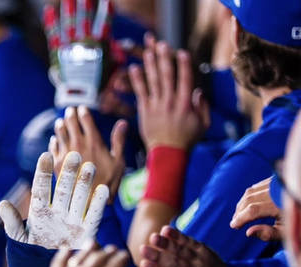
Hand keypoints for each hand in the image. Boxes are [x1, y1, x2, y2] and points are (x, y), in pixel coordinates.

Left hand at [0, 151, 108, 248]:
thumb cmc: (30, 250)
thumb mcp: (19, 237)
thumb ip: (12, 221)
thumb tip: (3, 204)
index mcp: (40, 211)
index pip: (41, 189)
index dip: (43, 173)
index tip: (45, 156)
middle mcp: (58, 212)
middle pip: (63, 189)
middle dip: (68, 173)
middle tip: (74, 155)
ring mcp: (73, 220)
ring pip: (79, 198)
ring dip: (84, 183)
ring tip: (89, 166)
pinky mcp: (86, 231)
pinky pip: (93, 216)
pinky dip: (98, 204)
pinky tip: (103, 189)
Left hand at [41, 244, 161, 266]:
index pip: (119, 258)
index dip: (124, 257)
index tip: (125, 258)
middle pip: (101, 254)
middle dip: (109, 252)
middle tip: (111, 252)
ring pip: (81, 254)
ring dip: (89, 249)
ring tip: (93, 245)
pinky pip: (58, 261)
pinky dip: (64, 253)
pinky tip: (67, 250)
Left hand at [50, 105, 127, 197]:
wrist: (90, 201)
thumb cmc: (108, 182)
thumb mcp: (119, 161)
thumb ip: (119, 140)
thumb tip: (123, 122)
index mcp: (94, 141)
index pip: (85, 119)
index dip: (82, 112)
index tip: (81, 108)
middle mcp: (78, 145)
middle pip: (70, 123)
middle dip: (70, 115)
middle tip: (70, 111)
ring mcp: (65, 153)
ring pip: (59, 133)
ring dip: (60, 125)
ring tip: (61, 122)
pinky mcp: (56, 164)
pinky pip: (52, 147)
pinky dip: (54, 141)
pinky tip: (55, 140)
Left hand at [128, 35, 209, 150]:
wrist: (168, 154)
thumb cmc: (187, 140)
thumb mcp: (203, 124)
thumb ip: (203, 106)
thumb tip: (199, 91)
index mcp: (186, 103)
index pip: (185, 80)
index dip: (183, 65)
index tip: (181, 52)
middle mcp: (171, 102)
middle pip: (167, 76)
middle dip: (164, 58)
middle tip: (161, 43)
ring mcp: (157, 106)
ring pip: (153, 81)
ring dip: (150, 64)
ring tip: (147, 50)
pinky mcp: (145, 111)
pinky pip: (140, 92)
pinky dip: (137, 80)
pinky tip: (133, 68)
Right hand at [139, 226, 232, 266]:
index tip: (144, 266)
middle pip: (175, 264)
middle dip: (159, 256)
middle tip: (143, 249)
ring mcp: (201, 261)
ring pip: (182, 251)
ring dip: (167, 243)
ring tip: (153, 237)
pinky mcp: (203, 251)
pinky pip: (190, 242)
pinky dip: (179, 236)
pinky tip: (166, 230)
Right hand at [230, 177, 281, 241]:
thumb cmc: (299, 218)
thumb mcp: (287, 231)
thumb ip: (268, 233)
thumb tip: (248, 233)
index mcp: (278, 205)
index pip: (251, 211)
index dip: (240, 219)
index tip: (234, 226)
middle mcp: (275, 191)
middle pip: (249, 200)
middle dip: (239, 211)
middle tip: (235, 222)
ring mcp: (276, 183)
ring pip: (251, 191)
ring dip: (242, 203)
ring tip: (240, 213)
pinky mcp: (277, 179)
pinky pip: (258, 186)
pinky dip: (250, 194)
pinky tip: (249, 203)